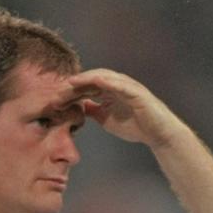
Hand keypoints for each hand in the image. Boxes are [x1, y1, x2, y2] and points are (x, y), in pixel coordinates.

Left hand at [60, 69, 188, 148]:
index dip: (70, 92)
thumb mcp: (106, 119)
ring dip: (87, 78)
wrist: (157, 135)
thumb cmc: (135, 126)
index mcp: (109, 91)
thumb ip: (93, 110)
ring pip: (104, 77)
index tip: (54, 100)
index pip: (86, 87)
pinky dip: (109, 80)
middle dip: (75, 84)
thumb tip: (76, 106)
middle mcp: (117, 85)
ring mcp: (127, 86)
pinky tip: (96, 80)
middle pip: (91, 79)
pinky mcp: (137, 92)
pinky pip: (121, 84)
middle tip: (57, 91)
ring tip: (72, 81)